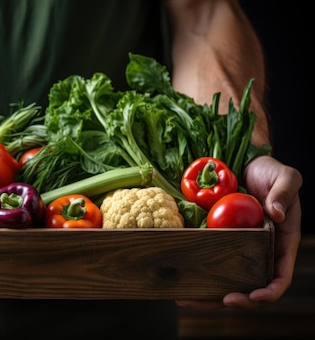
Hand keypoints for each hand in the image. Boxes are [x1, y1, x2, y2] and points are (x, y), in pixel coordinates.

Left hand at [176, 155, 302, 309]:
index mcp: (281, 244)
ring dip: (205, 294)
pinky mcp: (216, 240)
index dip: (267, 292)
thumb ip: (285, 192)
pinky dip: (194, 273)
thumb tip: (277, 215)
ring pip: (223, 280)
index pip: (279, 277)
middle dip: (231, 300)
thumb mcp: (285, 176)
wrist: (242, 163)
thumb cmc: (269, 171)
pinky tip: (176, 279)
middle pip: (248, 287)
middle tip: (211, 300)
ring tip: (183, 297)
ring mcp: (236, 248)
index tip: (249, 296)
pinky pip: (206, 261)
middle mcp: (259, 251)